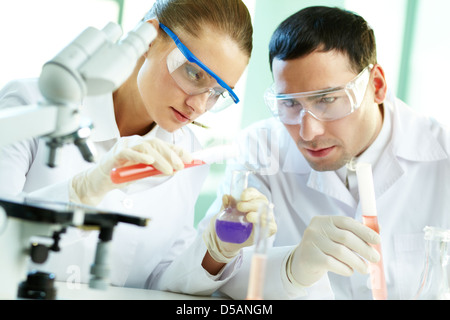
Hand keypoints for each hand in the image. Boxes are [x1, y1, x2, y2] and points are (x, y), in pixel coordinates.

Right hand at [70, 136, 191, 204]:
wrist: (99, 182)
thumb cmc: (121, 175)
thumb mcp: (144, 171)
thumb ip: (158, 168)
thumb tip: (177, 166)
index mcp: (142, 145)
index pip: (163, 144)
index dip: (178, 150)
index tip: (191, 158)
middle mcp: (134, 142)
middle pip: (156, 144)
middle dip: (171, 155)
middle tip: (181, 166)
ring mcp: (124, 146)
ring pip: (145, 147)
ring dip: (159, 159)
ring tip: (169, 169)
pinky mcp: (114, 154)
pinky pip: (128, 152)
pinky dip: (139, 156)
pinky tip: (149, 160)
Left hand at [203, 188, 276, 263]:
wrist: (232, 238)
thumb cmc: (233, 220)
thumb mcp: (227, 212)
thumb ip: (227, 204)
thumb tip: (226, 197)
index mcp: (252, 198)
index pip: (253, 192)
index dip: (248, 193)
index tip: (242, 197)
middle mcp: (262, 205)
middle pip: (260, 202)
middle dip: (250, 204)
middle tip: (240, 207)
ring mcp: (267, 216)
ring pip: (265, 212)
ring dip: (256, 214)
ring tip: (247, 217)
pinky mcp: (270, 228)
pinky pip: (270, 225)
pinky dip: (263, 224)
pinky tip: (256, 224)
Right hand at [287, 216, 380, 287]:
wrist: (302, 262)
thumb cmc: (325, 248)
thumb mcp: (336, 237)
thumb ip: (354, 233)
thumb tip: (378, 231)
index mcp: (325, 220)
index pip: (347, 222)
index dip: (364, 231)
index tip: (378, 241)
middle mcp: (316, 228)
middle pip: (345, 237)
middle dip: (364, 248)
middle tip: (376, 258)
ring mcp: (312, 242)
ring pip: (341, 252)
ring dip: (357, 262)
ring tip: (365, 269)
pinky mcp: (310, 257)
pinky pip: (333, 263)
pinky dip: (345, 269)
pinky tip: (350, 271)